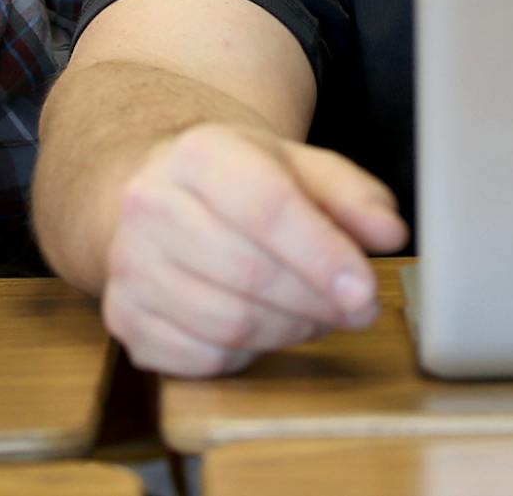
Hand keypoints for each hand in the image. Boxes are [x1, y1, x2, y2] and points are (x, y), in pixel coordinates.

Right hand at [99, 123, 407, 377]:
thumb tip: (389, 232)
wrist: (154, 192)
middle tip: (355, 309)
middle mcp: (150, 204)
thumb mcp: (296, 166)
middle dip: (316, 302)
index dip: (323, 256)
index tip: (366, 290)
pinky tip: (261, 327)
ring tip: (312, 314)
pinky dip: (245, 356)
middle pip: (249, 273)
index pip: (267, 209)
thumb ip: (350, 194)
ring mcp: (128, 265)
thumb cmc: (237, 182)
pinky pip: (200, 359)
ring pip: (227, 324)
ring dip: (287, 331)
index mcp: (198, 154)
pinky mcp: (123, 316)